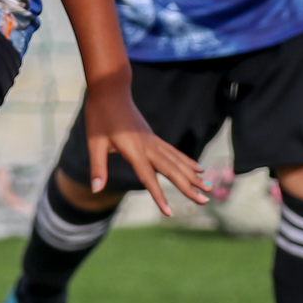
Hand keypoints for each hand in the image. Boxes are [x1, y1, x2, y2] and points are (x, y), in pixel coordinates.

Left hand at [83, 77, 208, 216]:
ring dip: (193, 176)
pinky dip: (187, 162)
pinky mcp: (153, 137)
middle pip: (172, 170)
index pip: (149, 177)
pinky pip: (174, 152)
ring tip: (209, 188)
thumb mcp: (94, 142)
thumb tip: (96, 190)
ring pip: (177, 161)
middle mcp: (148, 146)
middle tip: (206, 201)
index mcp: (134, 149)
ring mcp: (153, 141)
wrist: (111, 90)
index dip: (159, 196)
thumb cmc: (100, 116)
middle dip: (189, 187)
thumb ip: (97, 167)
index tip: (169, 213)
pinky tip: (198, 169)